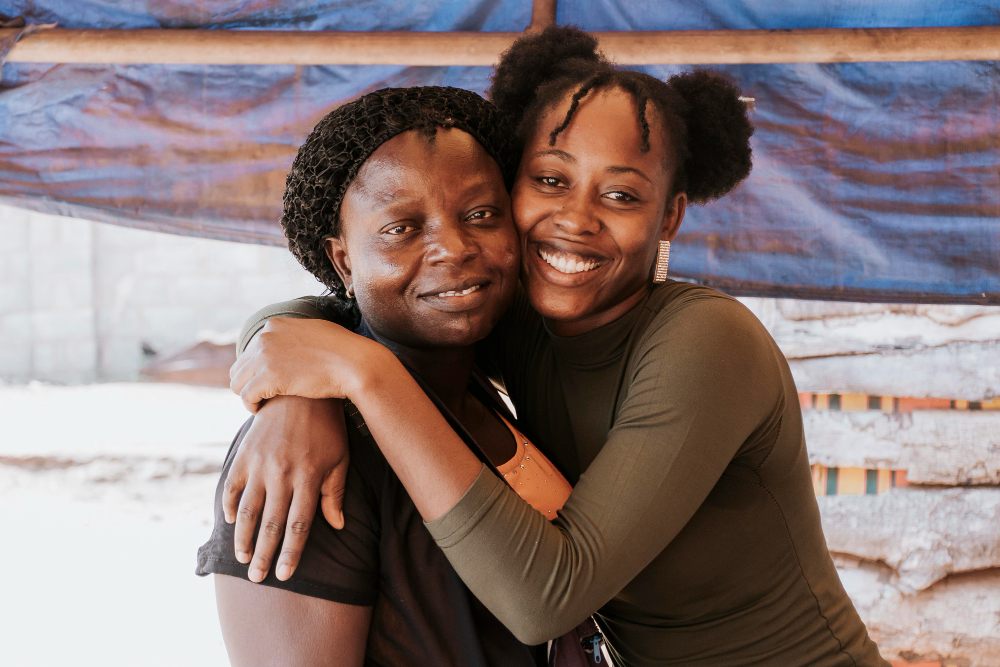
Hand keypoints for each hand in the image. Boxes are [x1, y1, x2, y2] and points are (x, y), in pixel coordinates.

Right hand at [223, 395, 350, 581]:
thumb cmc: (327, 429)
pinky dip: (229, 506)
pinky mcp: (245, 454)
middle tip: (259, 579)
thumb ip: (335, 493)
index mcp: (309, 478)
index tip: (285, 575)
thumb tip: (338, 525)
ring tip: (242, 559)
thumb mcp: (339, 459)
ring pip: (248, 511)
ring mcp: (261, 464)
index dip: (291, 554)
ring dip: (243, 539)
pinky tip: (231, 522)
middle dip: (264, 555)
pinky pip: (232, 486)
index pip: (299, 526)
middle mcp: (283, 475)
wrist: (300, 392)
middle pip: (272, 525)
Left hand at [230, 317, 382, 412]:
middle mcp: (265, 337)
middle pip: (240, 366)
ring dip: (247, 395)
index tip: (267, 382)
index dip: (257, 369)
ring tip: (261, 404)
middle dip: (248, 382)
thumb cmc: (344, 351)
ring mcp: (265, 356)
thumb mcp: (316, 332)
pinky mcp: (269, 377)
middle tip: (262, 396)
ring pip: (237, 382)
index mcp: (275, 325)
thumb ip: (296, 335)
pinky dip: (250, 406)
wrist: (356, 364)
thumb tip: (294, 341)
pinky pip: (246, 396)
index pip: (251, 350)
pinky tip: (260, 410)